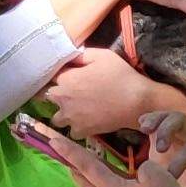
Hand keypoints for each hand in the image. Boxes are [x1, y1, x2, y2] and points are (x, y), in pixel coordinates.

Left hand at [41, 47, 168, 140]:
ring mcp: (70, 116)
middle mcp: (62, 98)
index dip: (62, 76)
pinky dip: (77, 128)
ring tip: (76, 111)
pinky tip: (86, 122)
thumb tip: (70, 56)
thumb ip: (81, 55)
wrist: (136, 101)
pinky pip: (72, 131)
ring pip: (57, 118)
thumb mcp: (102, 55)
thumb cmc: (120, 75)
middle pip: (48, 97)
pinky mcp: (81, 130)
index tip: (72, 76)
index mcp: (66, 79)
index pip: (52, 76)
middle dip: (57, 95)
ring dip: (63, 114)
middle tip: (72, 94)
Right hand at [138, 110, 185, 186]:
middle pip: (182, 122)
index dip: (182, 159)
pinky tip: (142, 124)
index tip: (170, 177)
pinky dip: (150, 119)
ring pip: (169, 118)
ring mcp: (177, 138)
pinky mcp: (162, 140)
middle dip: (168, 130)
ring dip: (157, 120)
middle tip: (159, 148)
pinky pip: (158, 122)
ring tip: (144, 129)